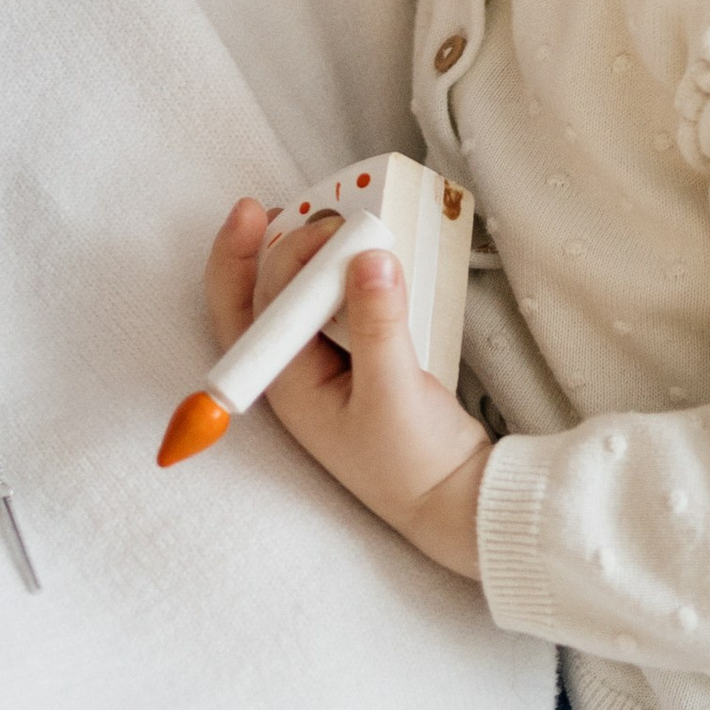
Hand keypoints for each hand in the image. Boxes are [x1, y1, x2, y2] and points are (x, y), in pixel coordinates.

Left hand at [206, 200, 489, 574]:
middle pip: (254, 300)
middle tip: (280, 207)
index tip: (301, 219)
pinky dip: (335, 275)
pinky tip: (356, 254)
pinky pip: (329, 307)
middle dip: (261, 249)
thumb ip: (379, 324)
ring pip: (290, 301)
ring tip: (316, 218)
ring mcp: (322, 368)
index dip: (264, 256)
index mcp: (287, 384)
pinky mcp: (354, 361)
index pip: (253, 308)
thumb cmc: (415, 463)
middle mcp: (293, 373)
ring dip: (297, 258)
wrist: (456, 502)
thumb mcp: (395, 392)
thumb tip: (367, 256)